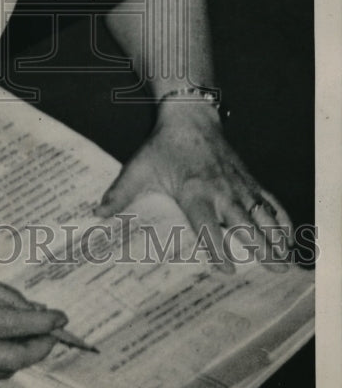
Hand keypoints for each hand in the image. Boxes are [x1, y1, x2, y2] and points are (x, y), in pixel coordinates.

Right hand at [0, 264, 66, 378]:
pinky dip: (3, 360)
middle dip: (40, 346)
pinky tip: (7, 343)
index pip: (12, 325)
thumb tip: (32, 310)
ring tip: (33, 336)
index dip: (41, 323)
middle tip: (54, 333)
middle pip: (14, 357)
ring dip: (24, 354)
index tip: (59, 318)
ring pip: (3, 369)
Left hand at [93, 100, 293, 269]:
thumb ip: (120, 193)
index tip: (225, 270)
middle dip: (259, 248)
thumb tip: (98, 214)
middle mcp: (221, 189)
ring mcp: (238, 185)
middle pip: (243, 223)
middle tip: (271, 271)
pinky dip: (282, 219)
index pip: (206, 224)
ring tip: (285, 262)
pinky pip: (269, 201)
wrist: (190, 116)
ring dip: (275, 238)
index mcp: (194, 190)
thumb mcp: (138, 168)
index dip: (216, 247)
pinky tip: (289, 238)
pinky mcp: (249, 180)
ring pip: (262, 214)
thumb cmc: (163, 146)